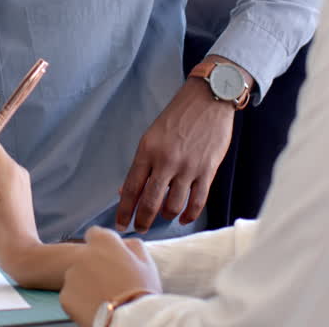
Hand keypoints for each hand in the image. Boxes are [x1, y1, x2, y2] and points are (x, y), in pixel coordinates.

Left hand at [59, 227, 160, 326]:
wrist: (130, 320)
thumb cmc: (141, 291)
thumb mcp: (146, 262)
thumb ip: (132, 245)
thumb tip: (124, 242)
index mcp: (103, 242)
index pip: (95, 233)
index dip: (102, 245)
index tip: (108, 257)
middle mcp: (83, 254)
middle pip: (85, 257)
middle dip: (93, 266)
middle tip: (108, 282)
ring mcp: (71, 275)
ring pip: (76, 277)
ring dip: (85, 283)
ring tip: (103, 297)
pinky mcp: (65, 296)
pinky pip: (71, 295)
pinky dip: (79, 300)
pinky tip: (94, 307)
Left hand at [115, 66, 240, 231]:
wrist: (208, 99)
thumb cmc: (177, 117)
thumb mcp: (152, 136)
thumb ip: (142, 165)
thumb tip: (126, 192)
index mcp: (147, 150)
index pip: (131, 188)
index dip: (124, 211)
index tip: (121, 224)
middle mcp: (166, 160)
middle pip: (150, 202)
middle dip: (143, 221)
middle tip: (141, 228)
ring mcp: (188, 167)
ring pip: (173, 206)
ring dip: (166, 217)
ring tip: (164, 218)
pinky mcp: (208, 170)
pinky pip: (197, 201)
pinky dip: (189, 215)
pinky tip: (183, 218)